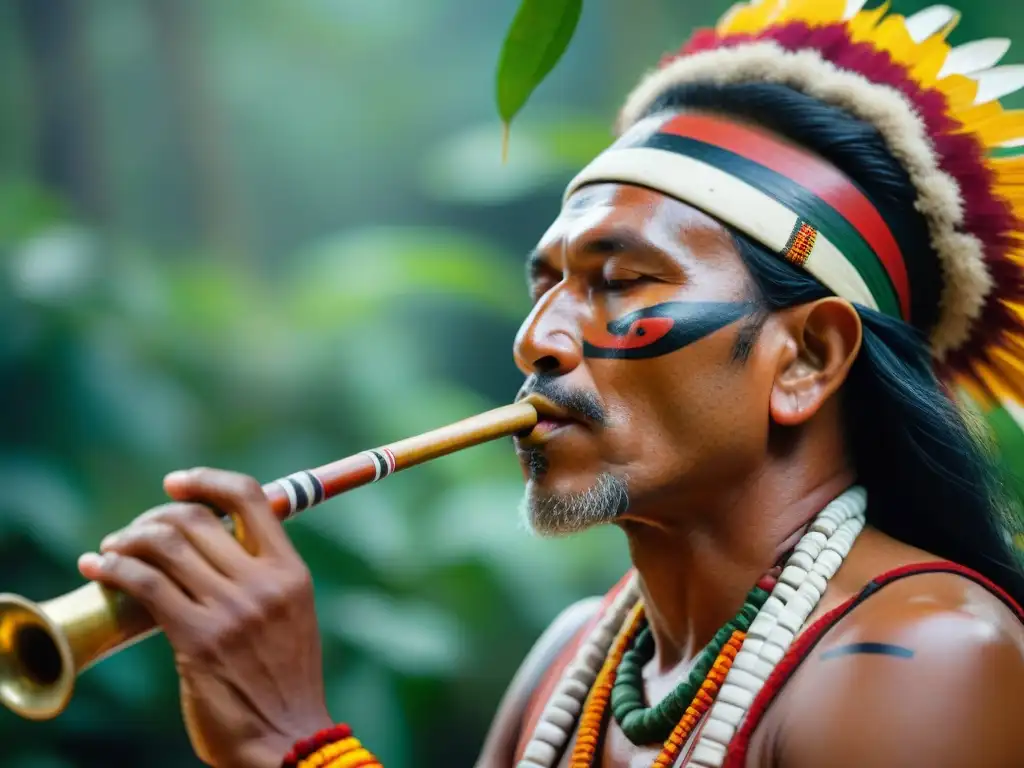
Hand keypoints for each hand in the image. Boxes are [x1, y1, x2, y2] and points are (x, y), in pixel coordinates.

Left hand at [79, 468, 333, 767]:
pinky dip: (113, 569)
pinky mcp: (198, 640)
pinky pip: (145, 584)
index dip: (208, 481)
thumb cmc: (284, 680)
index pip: (252, 498)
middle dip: (155, 516)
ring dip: (127, 540)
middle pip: (197, 519)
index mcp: (290, 572)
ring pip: (167, 546)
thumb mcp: (291, 614)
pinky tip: (96, 568)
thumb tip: (212, 544)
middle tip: (134, 531)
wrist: (288, 738)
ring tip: (109, 549)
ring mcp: (232, 610)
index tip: (177, 482)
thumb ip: (263, 577)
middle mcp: (264, 583)